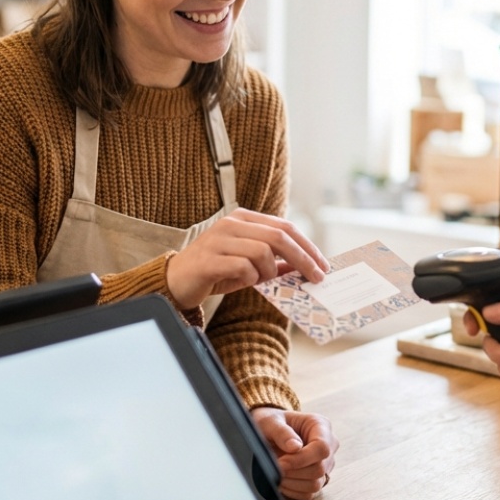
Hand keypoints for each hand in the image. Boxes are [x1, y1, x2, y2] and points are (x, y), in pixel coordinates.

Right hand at [166, 209, 329, 308]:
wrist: (176, 281)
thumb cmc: (216, 271)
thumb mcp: (249, 264)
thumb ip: (274, 262)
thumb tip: (304, 267)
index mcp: (243, 218)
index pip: (285, 227)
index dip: (307, 246)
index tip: (323, 265)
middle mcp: (231, 224)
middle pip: (279, 237)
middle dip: (303, 259)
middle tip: (316, 278)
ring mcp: (218, 240)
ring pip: (262, 252)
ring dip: (269, 272)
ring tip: (259, 280)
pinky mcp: (208, 260)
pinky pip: (243, 268)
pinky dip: (250, 278)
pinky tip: (243, 282)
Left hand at [250, 407, 337, 499]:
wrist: (268, 431)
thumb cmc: (271, 423)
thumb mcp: (270, 422)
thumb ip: (282, 432)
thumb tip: (295, 447)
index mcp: (321, 425)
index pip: (322, 448)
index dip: (302, 459)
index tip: (281, 462)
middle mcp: (328, 445)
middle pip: (319, 468)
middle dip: (294, 471)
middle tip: (275, 467)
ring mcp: (325, 463)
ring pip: (316, 484)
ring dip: (292, 482)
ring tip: (277, 473)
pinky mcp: (318, 478)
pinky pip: (309, 493)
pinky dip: (293, 490)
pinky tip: (282, 480)